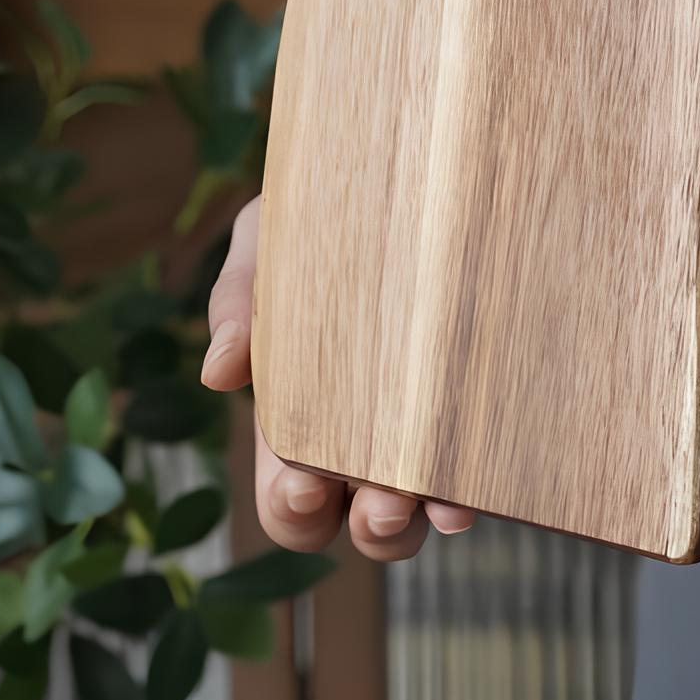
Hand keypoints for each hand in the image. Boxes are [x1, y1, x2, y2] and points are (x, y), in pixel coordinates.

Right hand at [200, 199, 474, 560]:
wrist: (399, 174)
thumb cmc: (319, 219)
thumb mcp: (267, 246)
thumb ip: (238, 303)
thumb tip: (220, 374)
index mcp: (300, 418)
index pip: (289, 497)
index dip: (292, 508)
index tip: (303, 484)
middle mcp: (362, 442)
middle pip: (356, 524)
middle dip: (366, 525)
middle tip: (381, 502)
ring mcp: (423, 432)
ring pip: (420, 514)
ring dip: (423, 518)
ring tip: (437, 501)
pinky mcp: (478, 408)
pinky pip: (479, 470)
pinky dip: (477, 486)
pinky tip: (479, 484)